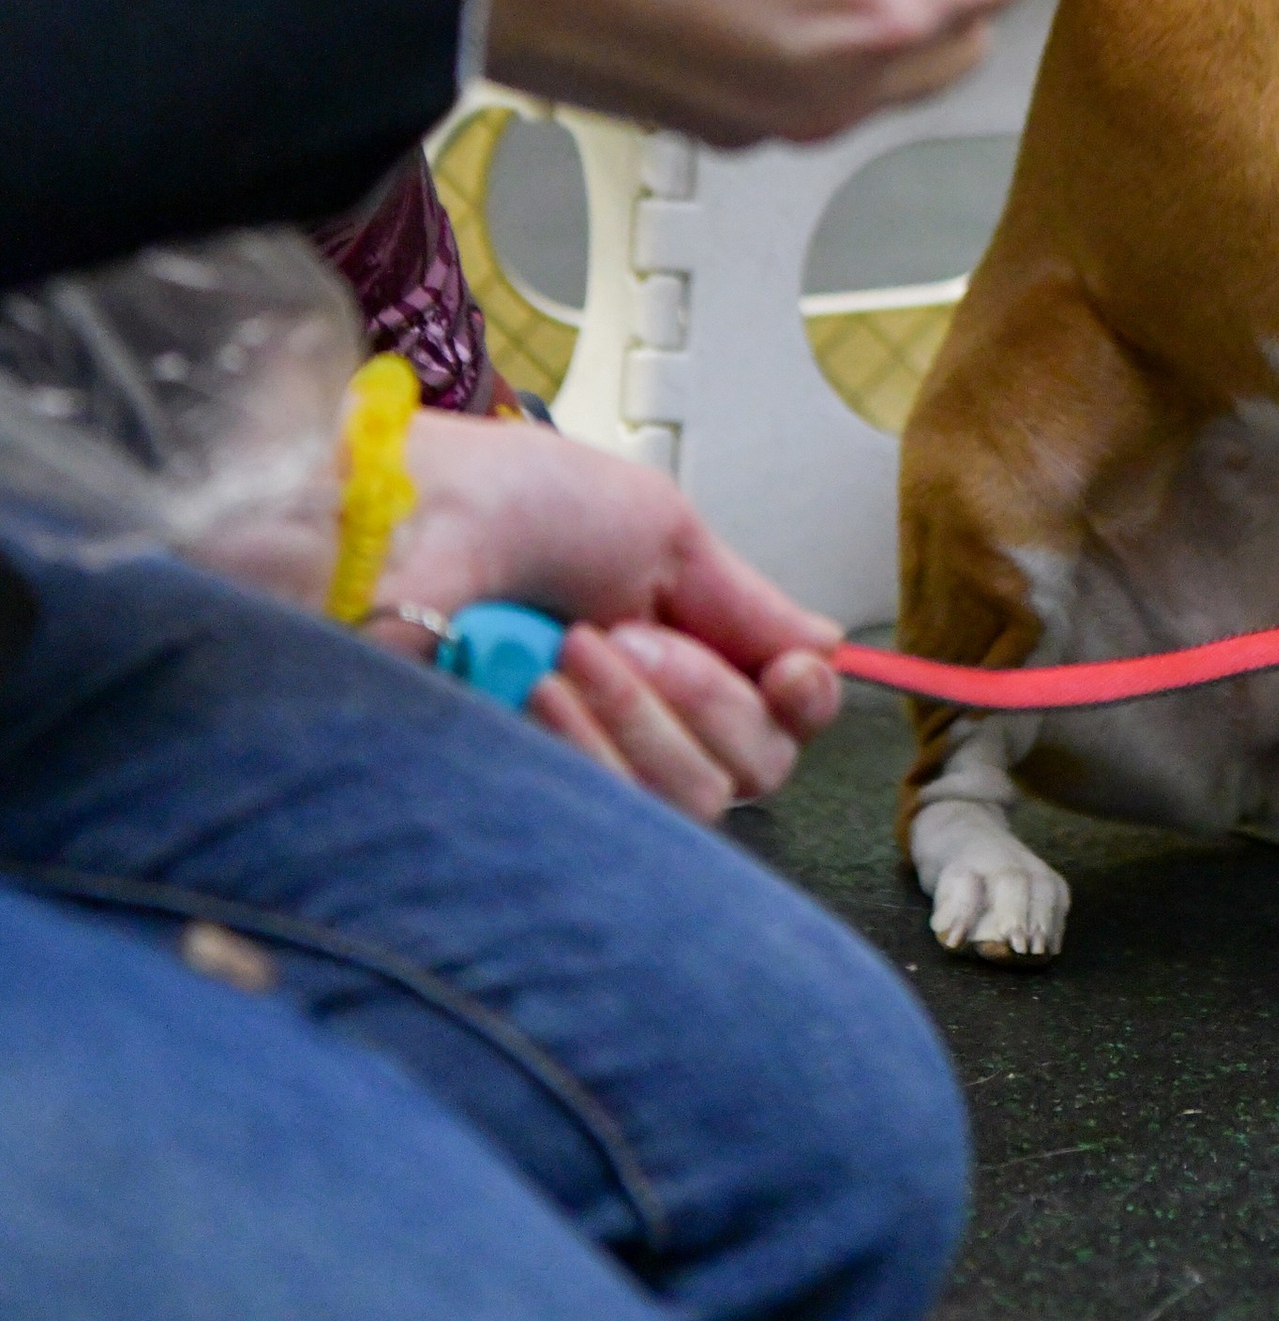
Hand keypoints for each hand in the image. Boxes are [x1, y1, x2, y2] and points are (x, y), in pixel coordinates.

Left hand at [379, 417, 842, 818]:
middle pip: (756, 767)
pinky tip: (539, 690)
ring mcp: (588, 762)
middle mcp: (644, 716)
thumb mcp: (658, 531)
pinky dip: (588, 744)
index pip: (782, 721)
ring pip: (696, 800)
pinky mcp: (533, 801)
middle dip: (705, 692)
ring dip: (642, 715)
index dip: (803, 703)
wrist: (410, 518)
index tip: (791, 673)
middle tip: (629, 632)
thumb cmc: (511, 502)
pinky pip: (616, 818)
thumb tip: (826, 651)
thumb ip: (746, 604)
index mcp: (680, 648)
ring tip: (573, 648)